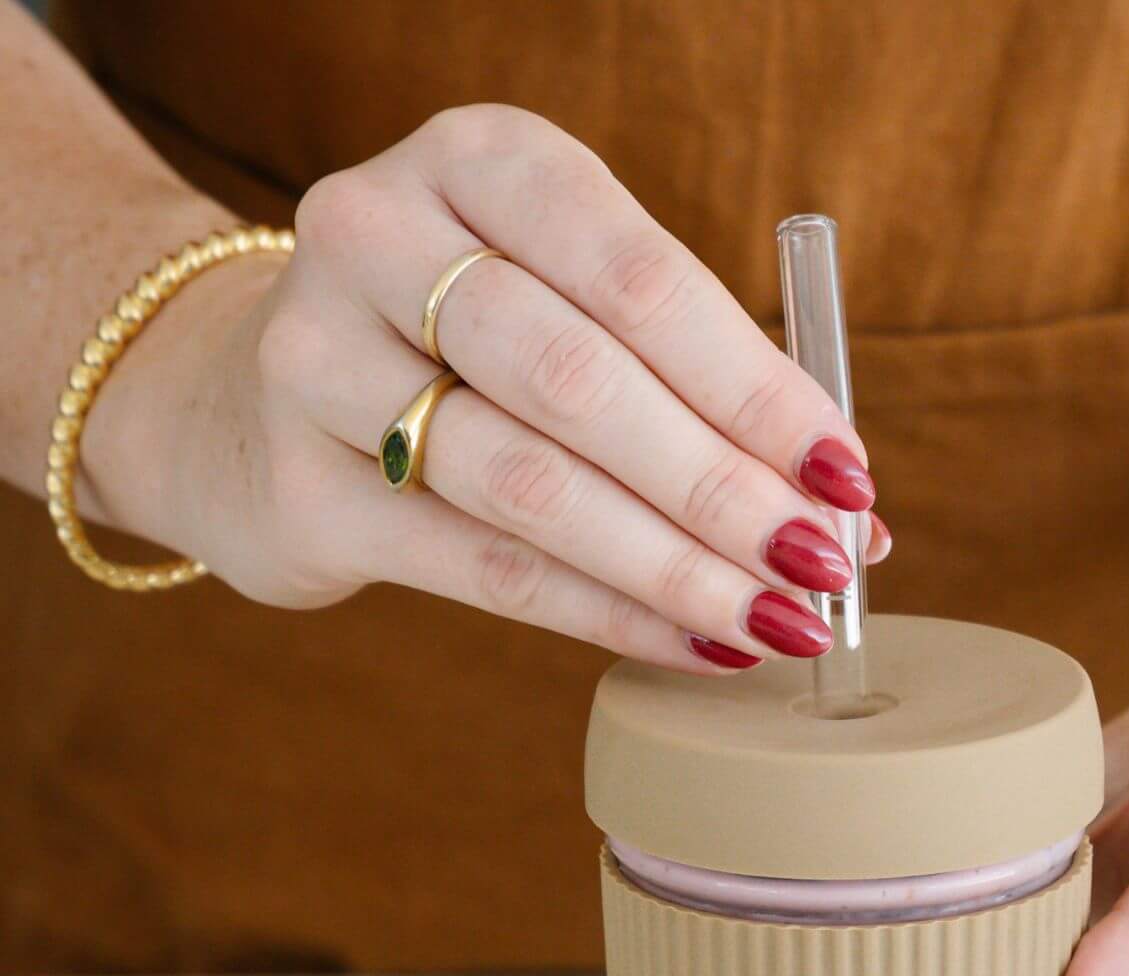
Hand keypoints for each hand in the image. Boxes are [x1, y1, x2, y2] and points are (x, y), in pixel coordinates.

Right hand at [80, 104, 885, 670]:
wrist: (252, 401)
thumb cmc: (472, 353)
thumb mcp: (578, 313)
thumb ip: (707, 395)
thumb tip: (858, 522)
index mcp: (481, 161)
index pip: (640, 278)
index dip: (754, 389)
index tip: (846, 476)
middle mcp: (381, 236)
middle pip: (583, 383)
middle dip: (722, 489)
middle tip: (820, 564)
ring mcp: (320, 361)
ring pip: (531, 485)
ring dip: (676, 567)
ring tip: (778, 619)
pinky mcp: (304, 492)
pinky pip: (486, 569)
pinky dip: (610, 616)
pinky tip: (698, 643)